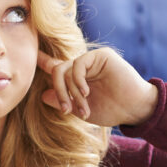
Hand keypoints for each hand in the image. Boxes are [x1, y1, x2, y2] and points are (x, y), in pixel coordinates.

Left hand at [37, 48, 157, 127]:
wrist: (135, 109)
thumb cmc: (112, 110)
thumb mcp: (82, 110)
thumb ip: (63, 101)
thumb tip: (43, 95)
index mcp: (78, 78)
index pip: (56, 67)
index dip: (43, 61)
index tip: (31, 55)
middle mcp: (83, 66)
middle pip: (56, 71)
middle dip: (59, 92)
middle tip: (66, 110)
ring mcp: (91, 59)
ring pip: (65, 70)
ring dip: (70, 92)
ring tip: (82, 108)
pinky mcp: (100, 55)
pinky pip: (77, 65)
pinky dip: (78, 81)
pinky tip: (87, 92)